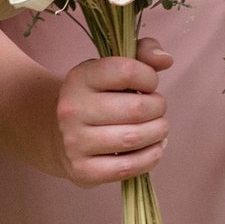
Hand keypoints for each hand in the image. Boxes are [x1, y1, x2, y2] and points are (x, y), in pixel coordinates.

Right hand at [56, 38, 173, 186]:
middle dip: (158, 107)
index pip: (126, 71)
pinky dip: (150, 157)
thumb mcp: (112, 68)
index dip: (149, 77)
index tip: (149, 84)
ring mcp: (74, 142)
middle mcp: (72, 109)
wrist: (58, 135)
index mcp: (80, 78)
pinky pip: (128, 167)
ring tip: (158, 128)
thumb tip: (166, 59)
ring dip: (158, 132)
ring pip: (134, 138)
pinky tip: (153, 148)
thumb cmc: (97, 97)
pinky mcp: (82, 170)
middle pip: (136, 108)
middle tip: (156, 108)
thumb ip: (142, 53)